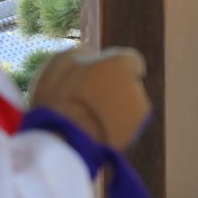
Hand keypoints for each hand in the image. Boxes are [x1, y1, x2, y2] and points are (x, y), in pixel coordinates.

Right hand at [28, 46, 151, 148]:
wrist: (65, 142)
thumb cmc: (59, 96)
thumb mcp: (61, 63)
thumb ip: (82, 55)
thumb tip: (90, 56)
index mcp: (121, 64)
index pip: (129, 59)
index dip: (113, 66)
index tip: (96, 74)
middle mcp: (136, 88)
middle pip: (127, 86)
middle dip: (113, 90)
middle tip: (86, 99)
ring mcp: (137, 118)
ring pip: (125, 110)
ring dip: (112, 112)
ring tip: (83, 121)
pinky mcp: (131, 141)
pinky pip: (120, 131)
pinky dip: (109, 131)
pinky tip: (87, 136)